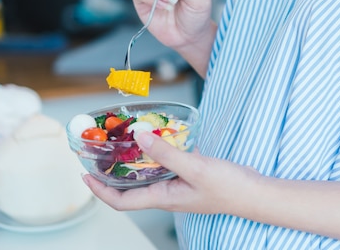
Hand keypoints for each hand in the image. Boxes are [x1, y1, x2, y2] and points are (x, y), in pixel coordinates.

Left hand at [83, 131, 261, 214]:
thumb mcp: (196, 168)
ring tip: (124, 141)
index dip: (99, 191)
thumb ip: (167, 153)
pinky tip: (159, 138)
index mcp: (164, 198)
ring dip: (133, 161)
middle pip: (130, 188)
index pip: (122, 201)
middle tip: (100, 152)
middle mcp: (167, 193)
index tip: (85, 174)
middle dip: (111, 173)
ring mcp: (179, 185)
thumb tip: (140, 137)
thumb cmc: (229, 188)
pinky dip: (156, 153)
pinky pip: (165, 165)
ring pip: (147, 175)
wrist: (255, 193)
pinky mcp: (190, 175)